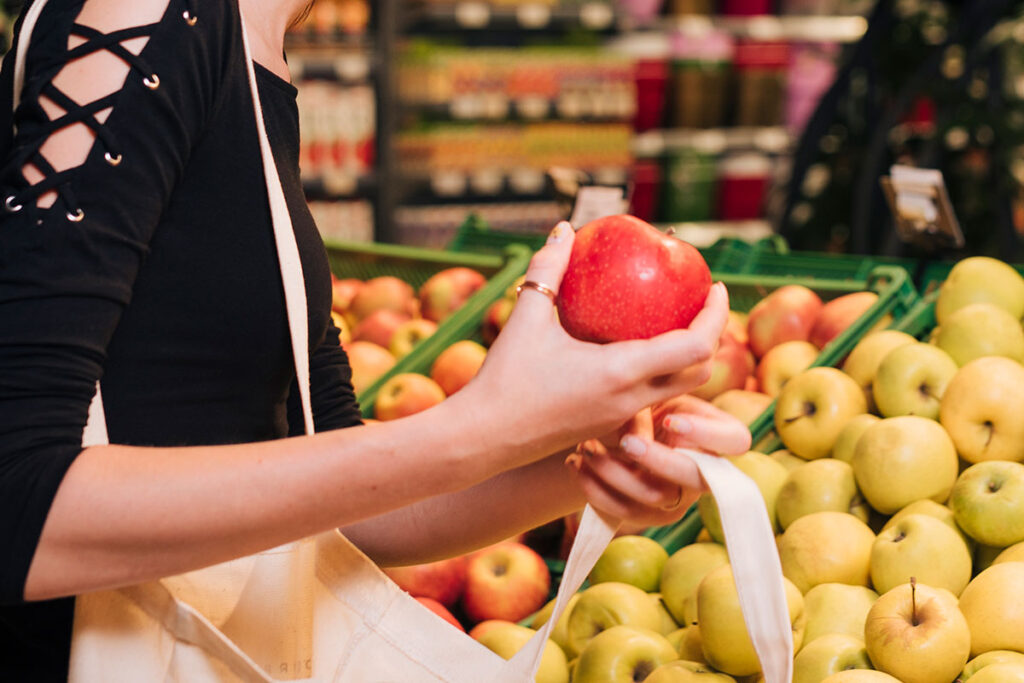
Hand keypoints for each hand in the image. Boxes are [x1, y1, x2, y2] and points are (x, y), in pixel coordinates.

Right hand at [459, 221, 728, 465]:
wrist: (485, 438)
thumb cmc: (504, 379)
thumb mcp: (525, 317)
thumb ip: (548, 268)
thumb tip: (564, 229)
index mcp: (621, 372)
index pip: (696, 346)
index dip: (717, 316)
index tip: (716, 287)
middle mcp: (631, 399)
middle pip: (699, 372)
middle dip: (711, 337)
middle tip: (701, 303)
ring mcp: (622, 418)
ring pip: (678, 391)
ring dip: (688, 359)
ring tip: (675, 324)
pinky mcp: (609, 427)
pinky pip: (651, 400)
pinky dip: (661, 375)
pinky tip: (637, 352)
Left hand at [566, 398, 750, 527]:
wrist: (611, 425)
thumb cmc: (641, 398)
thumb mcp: (651, 391)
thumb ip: (652, 398)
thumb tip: (637, 431)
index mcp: (715, 433)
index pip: (736, 439)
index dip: (706, 434)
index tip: (669, 421)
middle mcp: (703, 471)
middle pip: (693, 477)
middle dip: (656, 459)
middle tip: (624, 441)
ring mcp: (675, 498)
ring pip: (652, 496)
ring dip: (613, 471)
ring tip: (585, 446)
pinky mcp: (645, 514)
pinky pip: (620, 511)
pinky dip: (592, 487)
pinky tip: (574, 462)